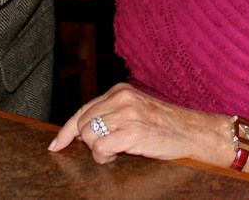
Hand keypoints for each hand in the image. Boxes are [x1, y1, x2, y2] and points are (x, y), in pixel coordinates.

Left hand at [48, 83, 236, 168]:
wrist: (193, 132)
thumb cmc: (165, 125)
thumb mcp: (136, 110)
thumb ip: (111, 114)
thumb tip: (81, 131)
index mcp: (120, 91)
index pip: (82, 110)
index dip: (66, 131)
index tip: (56, 145)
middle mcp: (121, 99)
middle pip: (82, 125)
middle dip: (89, 142)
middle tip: (108, 148)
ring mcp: (127, 115)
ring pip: (89, 137)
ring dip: (99, 151)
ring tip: (117, 150)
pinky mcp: (132, 132)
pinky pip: (100, 149)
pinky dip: (104, 157)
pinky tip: (118, 155)